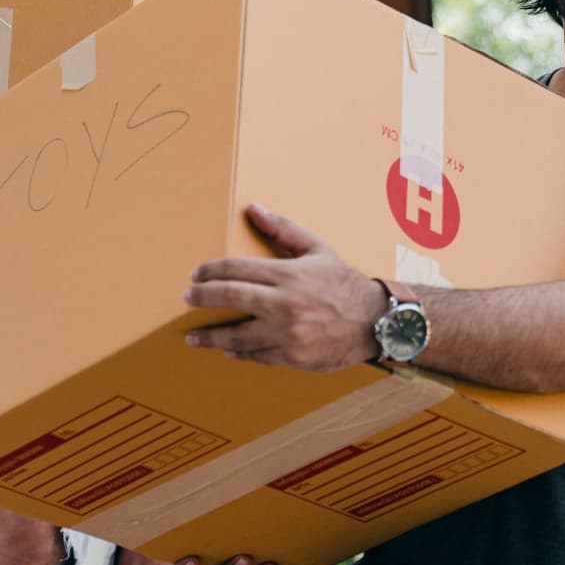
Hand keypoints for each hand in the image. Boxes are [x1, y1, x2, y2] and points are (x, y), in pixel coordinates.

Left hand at [185, 203, 382, 369]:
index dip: (211, 270)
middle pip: (231, 297)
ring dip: (211, 336)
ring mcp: (288, 332)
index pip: (237, 269)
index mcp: (289, 274)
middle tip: (188, 298)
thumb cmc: (344, 282)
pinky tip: (227, 351)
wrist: (375, 319)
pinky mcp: (294, 356)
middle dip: (203, 297)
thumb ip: (283, 229)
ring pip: (238, 334)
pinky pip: (259, 356)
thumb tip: (254, 208)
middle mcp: (285, 303)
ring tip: (193, 337)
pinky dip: (240, 354)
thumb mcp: (317, 248)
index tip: (196, 274)